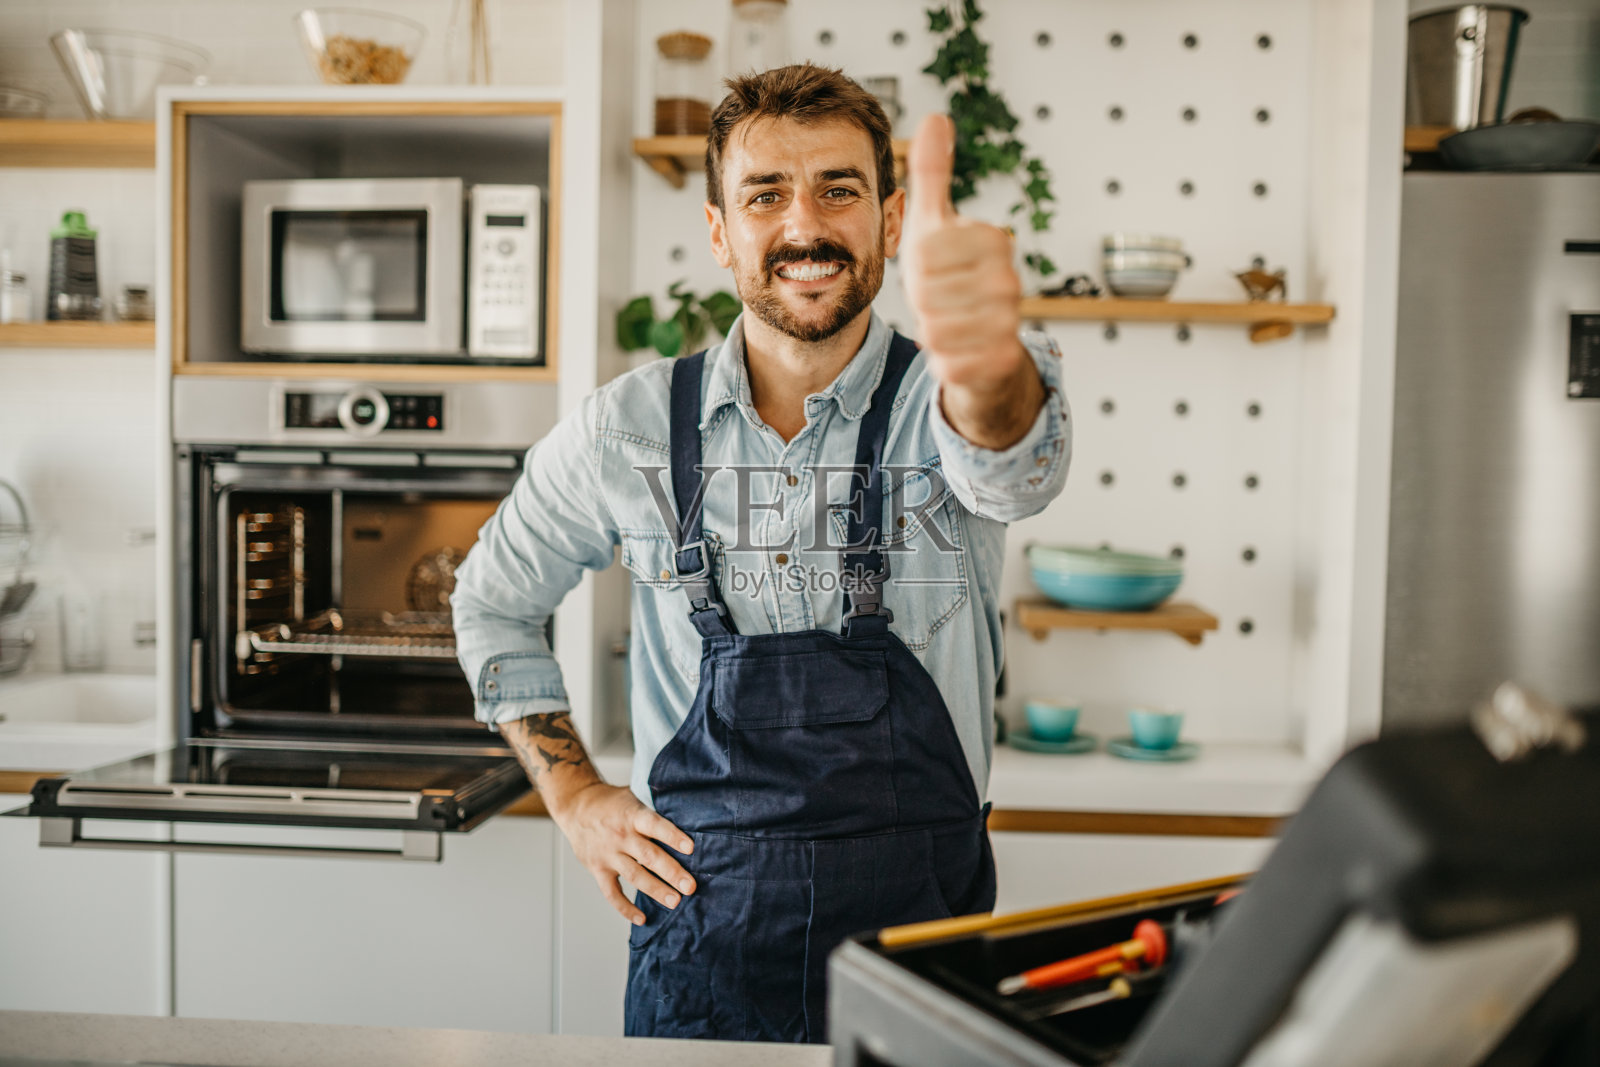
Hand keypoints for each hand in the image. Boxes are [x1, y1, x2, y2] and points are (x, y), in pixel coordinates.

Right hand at [551, 781, 695, 924]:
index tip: (691, 848)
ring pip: (635, 876)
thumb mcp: (632, 796)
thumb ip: (653, 809)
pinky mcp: (597, 869)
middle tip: (690, 887)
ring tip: (675, 902)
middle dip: (671, 872)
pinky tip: (641, 918)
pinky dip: (625, 907)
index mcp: (632, 815)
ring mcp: (608, 854)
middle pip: (649, 856)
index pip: (655, 825)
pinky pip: (611, 892)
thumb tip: (688, 817)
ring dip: (656, 890)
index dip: (673, 836)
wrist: (575, 806)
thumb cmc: (612, 802)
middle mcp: (620, 835)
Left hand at [900, 113, 1027, 392]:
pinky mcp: (1002, 360)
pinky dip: (942, 360)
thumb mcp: (933, 222)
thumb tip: (936, 116)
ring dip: (930, 330)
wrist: (982, 340)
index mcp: (992, 238)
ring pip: (934, 330)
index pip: (923, 256)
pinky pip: (948, 363)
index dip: (916, 269)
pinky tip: (958, 349)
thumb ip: (933, 172)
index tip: (933, 269)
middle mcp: (1009, 278)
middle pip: (925, 294)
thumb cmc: (949, 275)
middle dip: (921, 302)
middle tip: (939, 300)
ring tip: (948, 321)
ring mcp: (1010, 320)